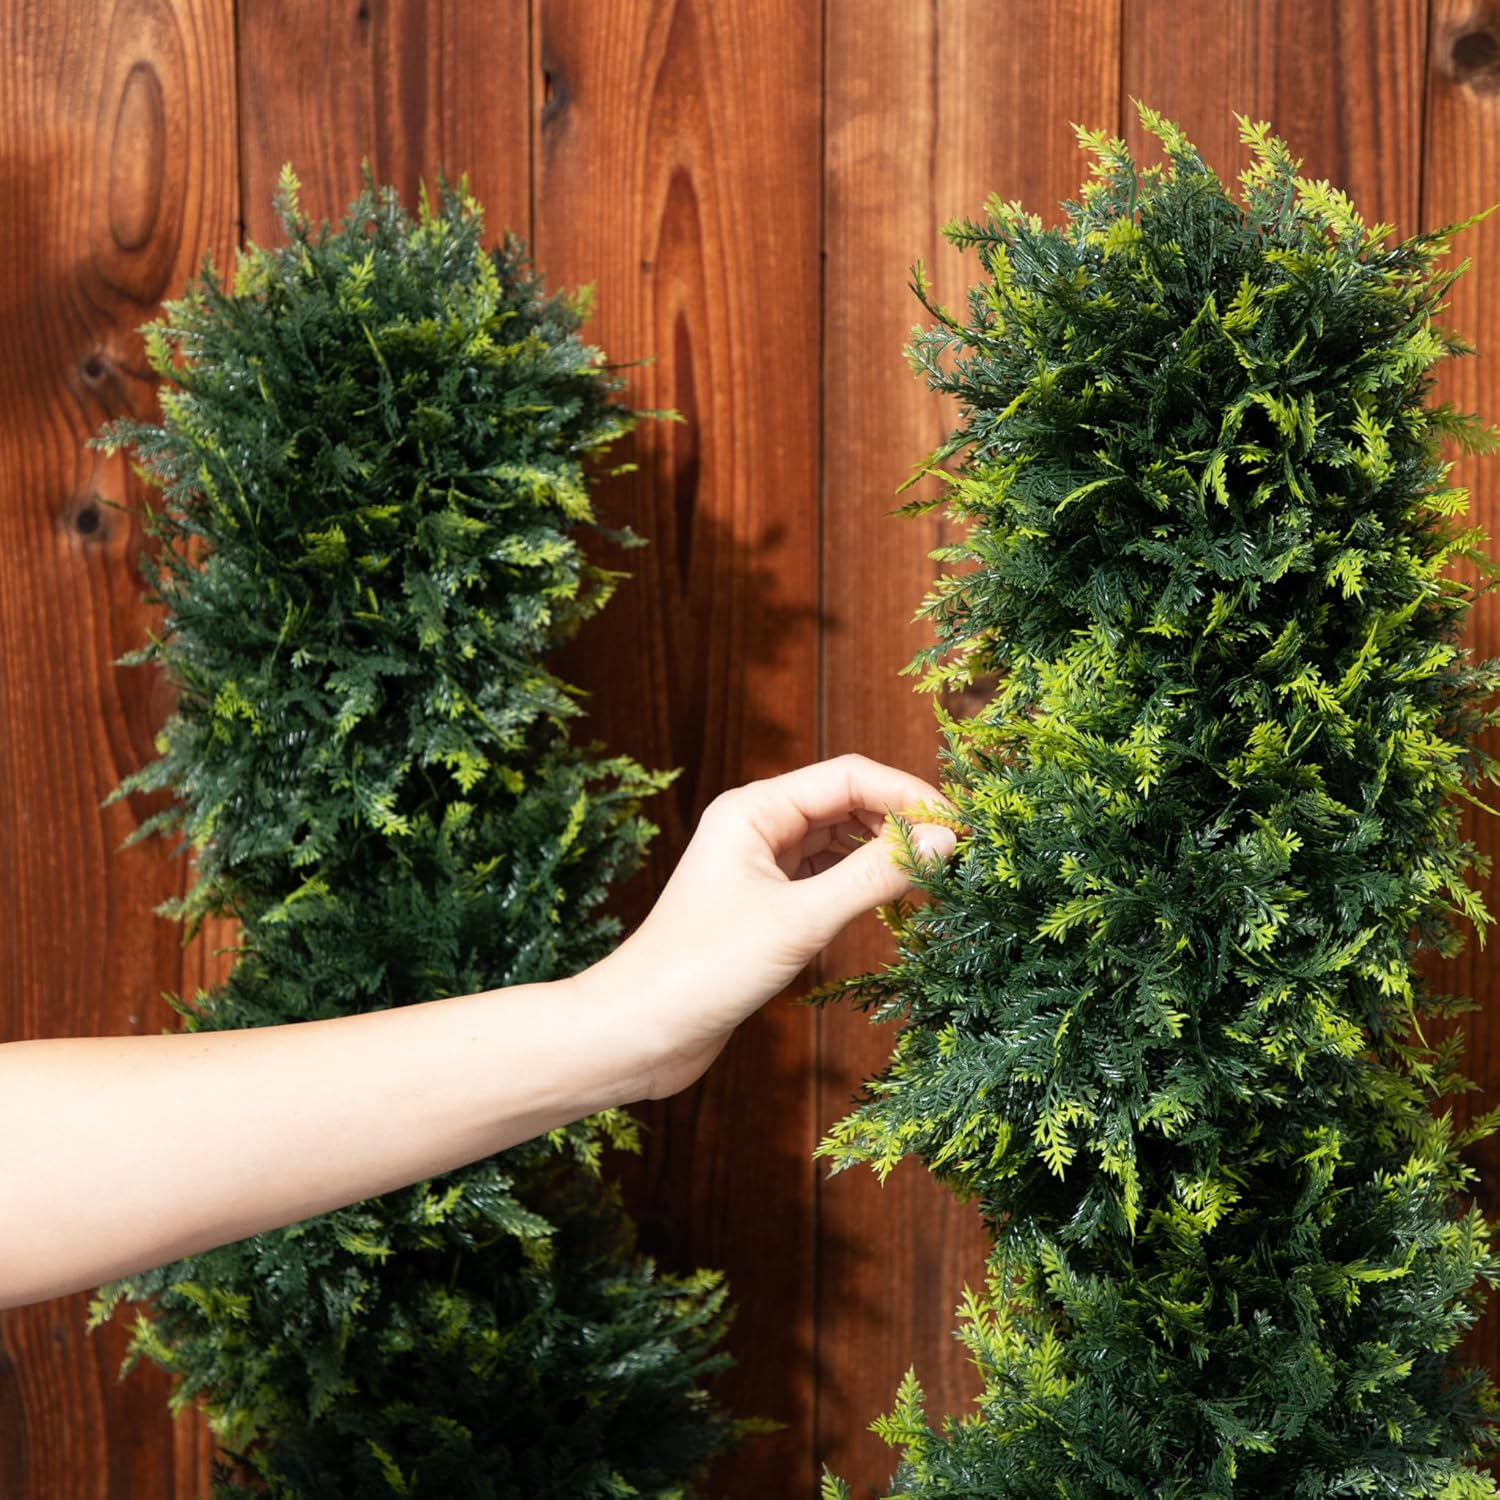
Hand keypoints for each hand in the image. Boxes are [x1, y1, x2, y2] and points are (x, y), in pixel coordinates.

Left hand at [586, 754, 956, 1098]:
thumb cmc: (703, 970)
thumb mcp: (799, 921)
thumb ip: (873, 877)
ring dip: (884, 850)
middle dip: (901, 820)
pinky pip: (826, 875)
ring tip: (934, 876)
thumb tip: (945, 842)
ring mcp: (759, 864)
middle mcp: (756, 825)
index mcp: (753, 809)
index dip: (908, 794)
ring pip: (839, 839)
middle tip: (958, 853)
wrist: (641, 1031)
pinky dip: (862, 881)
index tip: (960, 826)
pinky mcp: (765, 904)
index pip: (849, 776)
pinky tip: (892, 899)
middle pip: (847, 800)